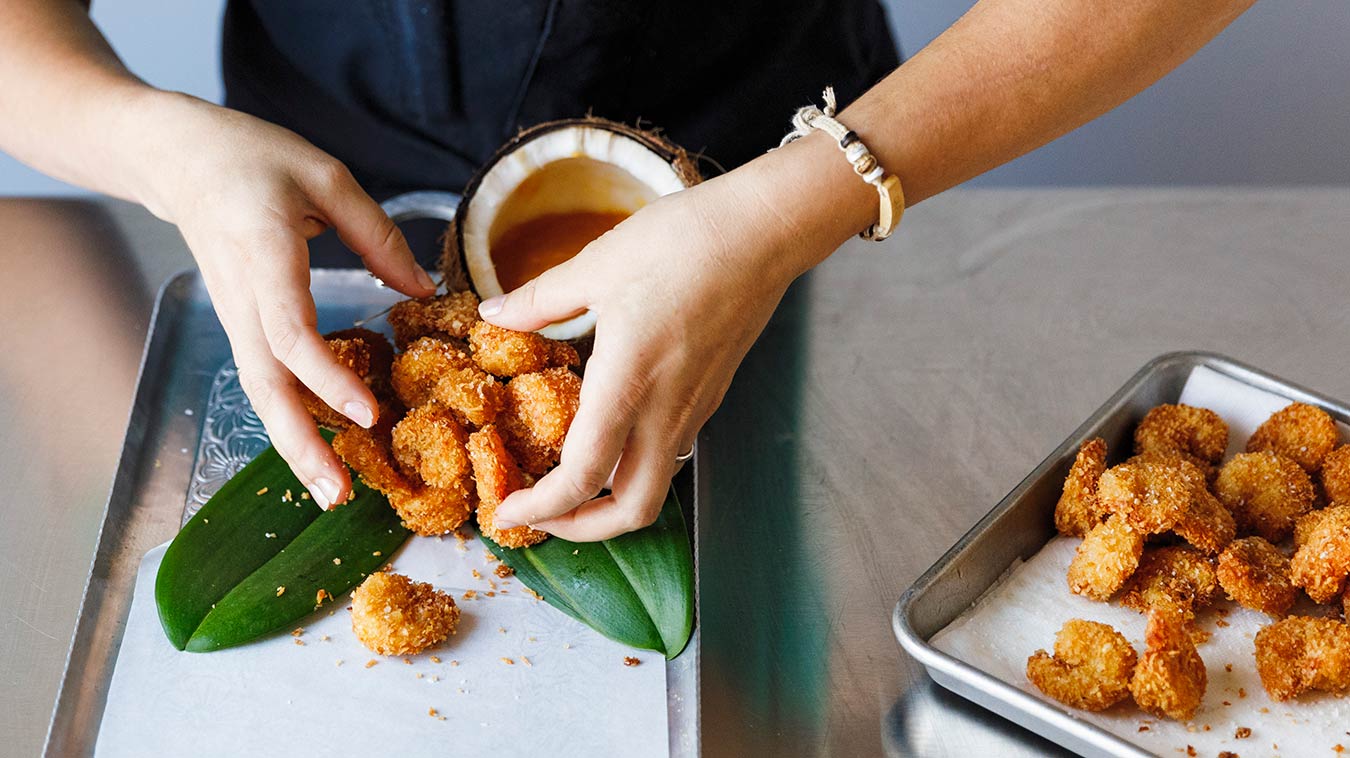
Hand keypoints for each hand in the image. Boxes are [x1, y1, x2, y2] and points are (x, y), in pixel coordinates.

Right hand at [137, 93, 435, 507]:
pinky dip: (292, 418)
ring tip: (332, 494)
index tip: (369, 414)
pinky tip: (321, 451)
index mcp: (264, 258)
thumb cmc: (253, 159)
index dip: (329, 378)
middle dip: (302, 444)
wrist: (179, 160)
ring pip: (262, 393)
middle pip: (267, 385)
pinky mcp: (242, 326)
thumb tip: (423, 290)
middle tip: (339, 495)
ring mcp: (237, 319)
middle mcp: (244, 301)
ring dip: (294, 446)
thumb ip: (377, 235)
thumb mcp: (325, 177)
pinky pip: (266, 381)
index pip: (292, 333)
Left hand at [483, 135, 863, 539]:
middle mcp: (667, 410)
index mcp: (629, 382)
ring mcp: (695, 407)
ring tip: (570, 483)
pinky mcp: (710, 394)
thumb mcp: (597, 264)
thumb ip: (540, 300)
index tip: (508, 511)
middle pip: (633, 511)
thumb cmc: (684, 241)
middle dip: (582, 530)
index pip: (584, 478)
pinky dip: (633, 465)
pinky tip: (609, 432)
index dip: (542, 509)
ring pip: (655, 485)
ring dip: (610, 501)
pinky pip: (670, 451)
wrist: (764, 230)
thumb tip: (494, 316)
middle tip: (543, 516)